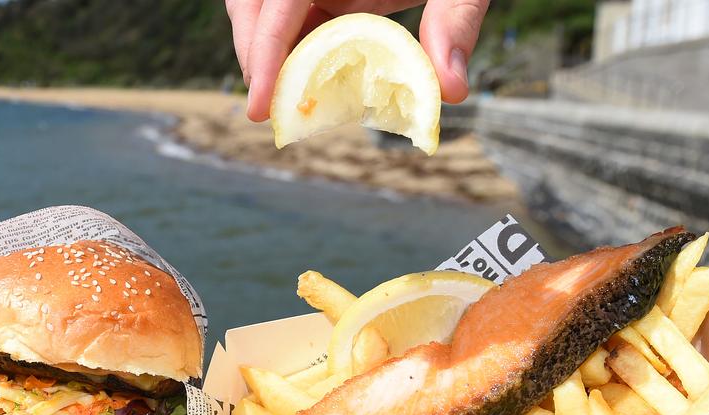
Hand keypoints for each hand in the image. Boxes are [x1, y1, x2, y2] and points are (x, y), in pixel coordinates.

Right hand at [227, 0, 490, 121]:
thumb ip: (455, 20)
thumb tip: (451, 90)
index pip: (278, 0)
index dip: (263, 50)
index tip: (261, 105)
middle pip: (253, 4)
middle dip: (254, 56)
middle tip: (266, 109)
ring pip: (263, 10)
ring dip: (266, 55)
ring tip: (282, 101)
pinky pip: (292, 17)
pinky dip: (294, 52)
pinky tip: (310, 85)